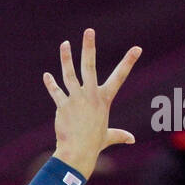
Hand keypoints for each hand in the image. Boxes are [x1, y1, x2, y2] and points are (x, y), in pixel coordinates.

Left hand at [44, 29, 140, 178]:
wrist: (77, 154)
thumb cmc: (93, 146)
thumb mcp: (108, 137)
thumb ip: (119, 135)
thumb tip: (131, 139)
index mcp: (104, 100)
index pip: (119, 77)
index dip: (128, 62)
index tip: (137, 49)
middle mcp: (90, 95)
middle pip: (90, 66)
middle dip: (89, 47)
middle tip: (89, 31)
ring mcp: (75, 99)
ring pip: (69, 74)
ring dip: (66, 58)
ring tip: (65, 44)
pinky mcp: (62, 106)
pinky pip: (56, 92)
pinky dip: (51, 84)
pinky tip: (46, 75)